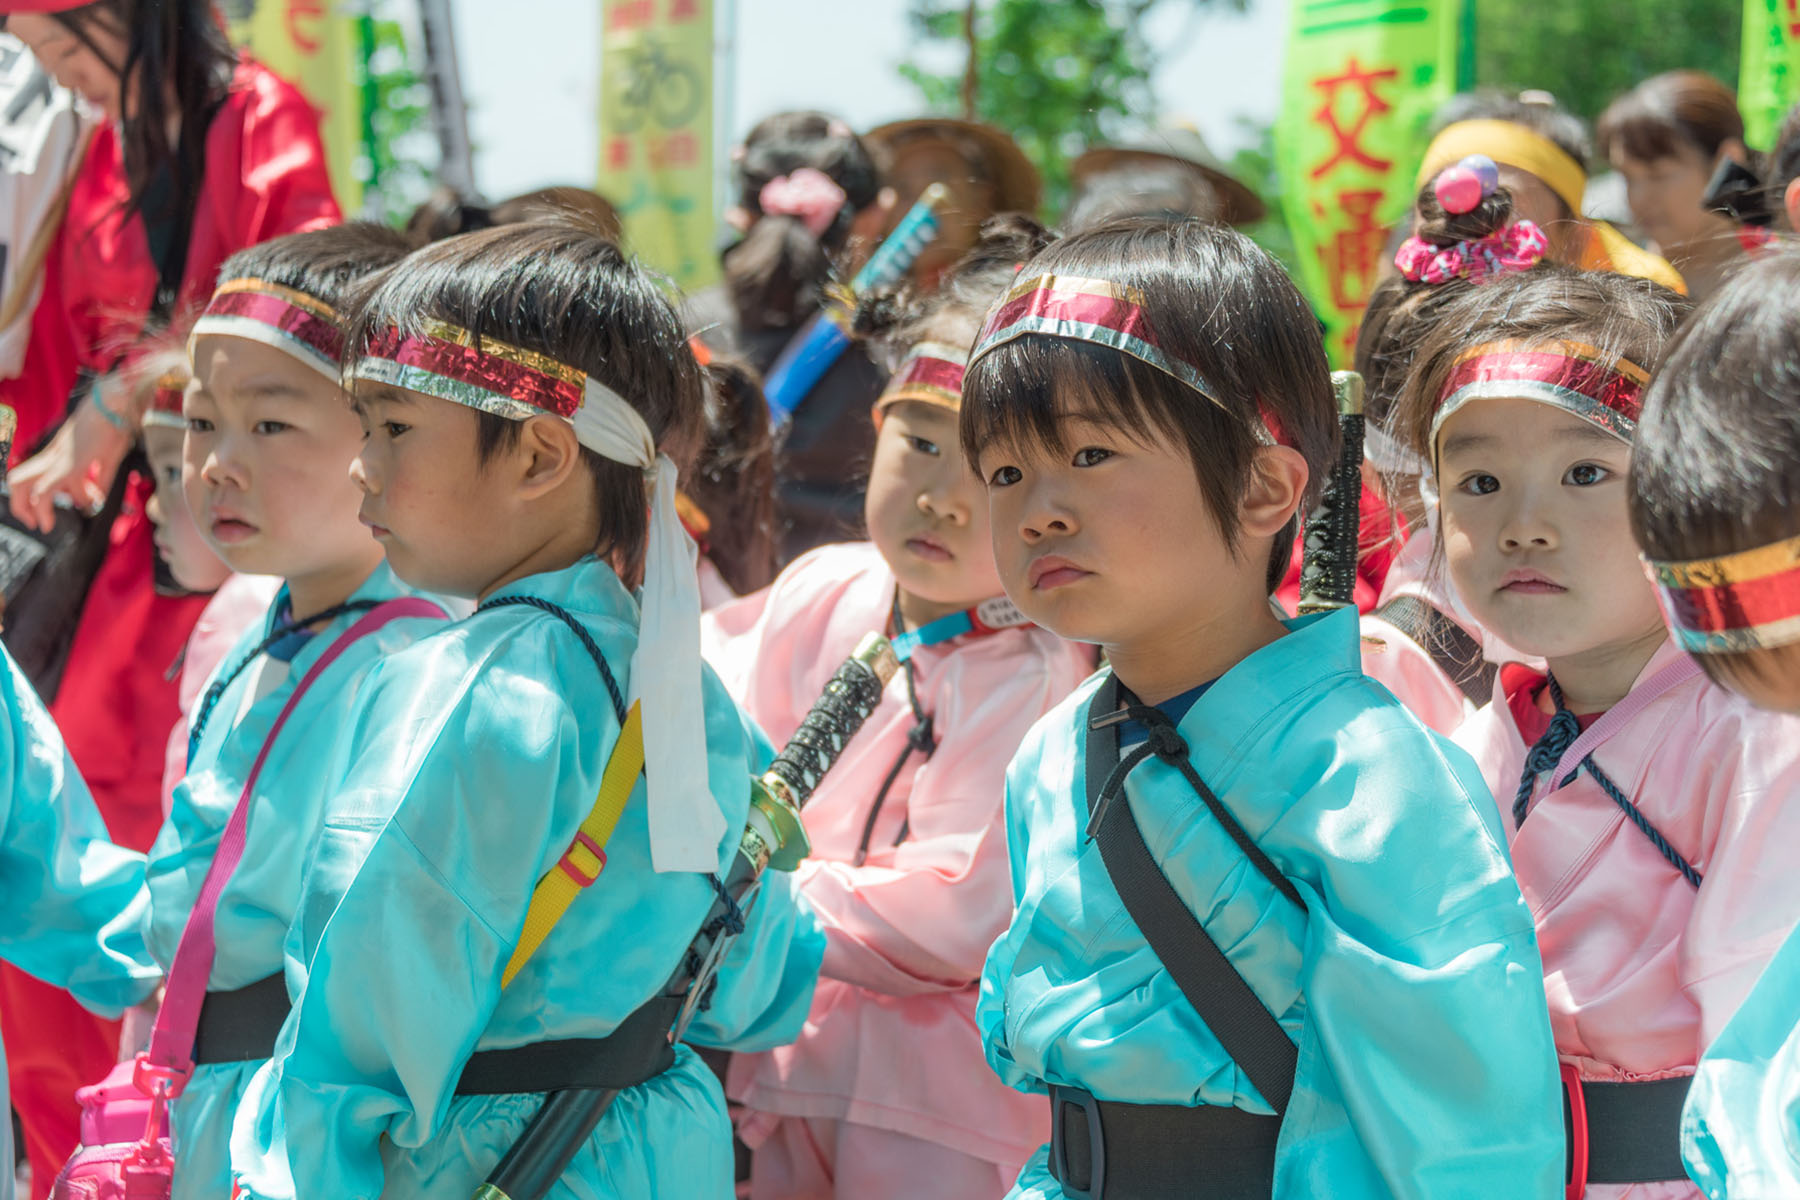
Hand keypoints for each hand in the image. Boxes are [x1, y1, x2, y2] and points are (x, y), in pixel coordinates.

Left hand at [6, 388, 132, 531]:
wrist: (115, 403)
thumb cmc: (115, 423)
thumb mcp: (108, 454)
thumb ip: (102, 476)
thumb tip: (100, 495)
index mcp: (60, 453)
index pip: (38, 476)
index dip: (48, 496)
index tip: (71, 507)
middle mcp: (52, 456)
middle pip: (17, 481)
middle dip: (22, 506)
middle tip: (38, 522)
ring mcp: (56, 459)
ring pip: (22, 486)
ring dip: (30, 509)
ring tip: (45, 524)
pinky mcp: (67, 464)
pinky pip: (46, 491)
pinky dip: (49, 507)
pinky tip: (73, 511)